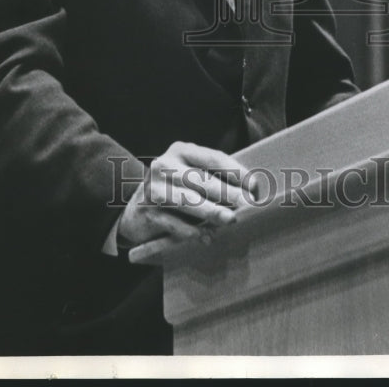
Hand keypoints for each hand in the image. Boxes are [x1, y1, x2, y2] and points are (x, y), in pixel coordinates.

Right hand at [117, 141, 257, 249]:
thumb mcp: (189, 174)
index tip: (253, 185)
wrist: (135, 210)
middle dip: (226, 192)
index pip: (212, 158)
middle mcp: (164, 166)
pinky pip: (173, 223)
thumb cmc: (174, 190)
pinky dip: (192, 231)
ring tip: (229, 219)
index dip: (235, 171)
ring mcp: (154, 189)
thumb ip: (213, 178)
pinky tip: (207, 237)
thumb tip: (248, 191)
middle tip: (246, 204)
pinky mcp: (148, 212)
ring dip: (211, 211)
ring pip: (187, 200)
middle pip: (201, 179)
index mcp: (180, 151)